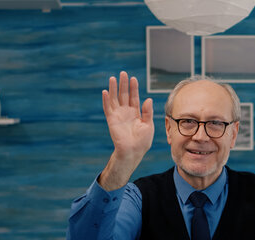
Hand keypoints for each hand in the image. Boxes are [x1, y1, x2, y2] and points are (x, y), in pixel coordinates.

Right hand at [99, 71, 153, 189]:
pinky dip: (106, 100)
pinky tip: (105, 91)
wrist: (133, 152)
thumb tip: (148, 99)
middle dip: (124, 84)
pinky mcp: (112, 120)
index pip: (134, 97)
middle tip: (123, 73)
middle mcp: (126, 112)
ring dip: (114, 89)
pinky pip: (108, 108)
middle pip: (124, 95)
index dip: (134, 88)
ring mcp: (118, 115)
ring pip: (115, 99)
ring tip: (113, 78)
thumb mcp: (148, 125)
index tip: (134, 79)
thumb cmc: (142, 141)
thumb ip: (148, 112)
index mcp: (136, 113)